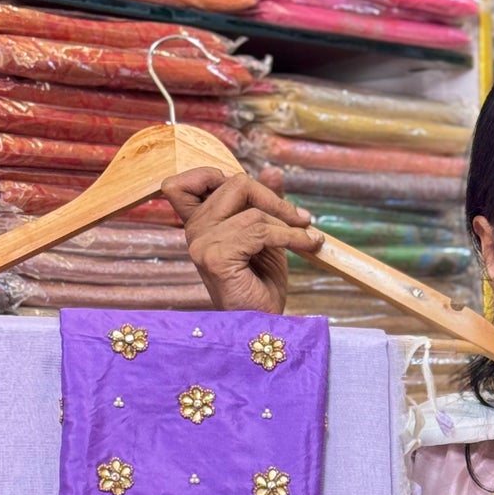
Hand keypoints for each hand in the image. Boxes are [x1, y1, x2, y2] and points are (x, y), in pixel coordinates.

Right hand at [161, 167, 323, 315]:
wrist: (263, 324)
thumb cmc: (261, 284)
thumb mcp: (265, 235)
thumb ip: (264, 202)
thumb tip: (272, 169)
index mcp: (197, 224)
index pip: (185, 181)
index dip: (215, 174)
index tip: (253, 190)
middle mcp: (193, 231)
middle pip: (234, 184)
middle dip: (273, 199)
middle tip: (300, 219)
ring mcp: (201, 244)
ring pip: (253, 210)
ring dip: (288, 224)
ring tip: (307, 238)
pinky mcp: (216, 256)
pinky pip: (261, 230)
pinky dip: (291, 236)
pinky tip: (308, 245)